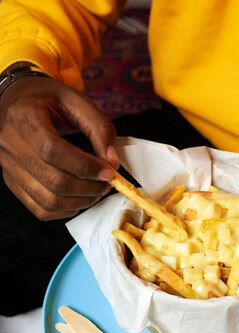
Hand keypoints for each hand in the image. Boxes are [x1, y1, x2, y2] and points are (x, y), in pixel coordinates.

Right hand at [0, 76, 118, 219]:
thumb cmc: (49, 100)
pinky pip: (40, 209)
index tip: (109, 171)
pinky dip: (66, 210)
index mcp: (23, 116)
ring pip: (48, 201)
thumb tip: (112, 163)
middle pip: (53, 181)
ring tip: (97, 190)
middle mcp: (9, 143)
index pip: (52, 150)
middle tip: (108, 182)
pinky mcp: (12, 182)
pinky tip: (80, 198)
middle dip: (89, 188)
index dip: (85, 166)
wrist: (17, 101)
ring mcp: (7, 166)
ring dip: (80, 202)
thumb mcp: (77, 101)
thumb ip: (99, 128)